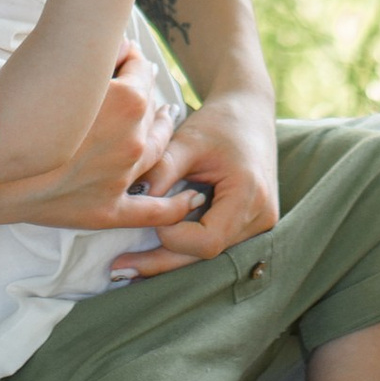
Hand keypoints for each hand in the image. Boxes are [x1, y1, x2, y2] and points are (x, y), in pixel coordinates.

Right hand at [0, 64, 198, 237]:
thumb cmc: (15, 113)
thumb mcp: (55, 67)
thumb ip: (91, 55)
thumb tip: (114, 45)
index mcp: (125, 101)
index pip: (141, 70)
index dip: (130, 61)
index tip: (121, 58)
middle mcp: (131, 139)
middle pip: (151, 108)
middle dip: (143, 95)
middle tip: (134, 87)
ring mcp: (123, 177)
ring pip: (158, 150)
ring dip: (160, 132)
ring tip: (162, 121)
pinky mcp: (109, 209)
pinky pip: (152, 211)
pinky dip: (175, 207)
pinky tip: (190, 199)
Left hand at [113, 76, 281, 271]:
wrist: (250, 111)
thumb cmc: (218, 122)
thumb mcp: (187, 140)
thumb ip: (161, 170)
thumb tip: (132, 203)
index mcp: (250, 194)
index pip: (206, 241)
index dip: (172, 236)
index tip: (150, 213)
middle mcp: (261, 217)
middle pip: (206, 257)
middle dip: (161, 262)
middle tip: (118, 270)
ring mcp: (260, 225)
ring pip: (209, 257)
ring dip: (171, 260)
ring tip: (129, 267)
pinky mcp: (251, 226)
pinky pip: (215, 246)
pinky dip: (185, 249)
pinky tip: (154, 255)